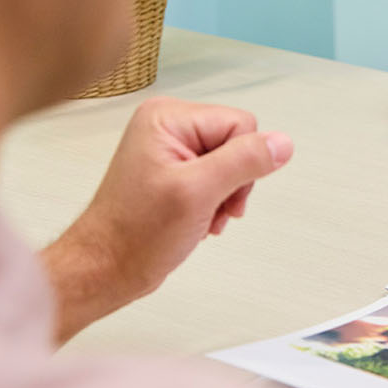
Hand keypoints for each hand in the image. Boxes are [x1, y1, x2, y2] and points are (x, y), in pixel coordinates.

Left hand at [39, 97, 292, 342]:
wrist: (105, 270)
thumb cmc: (135, 235)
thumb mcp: (198, 193)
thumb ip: (244, 162)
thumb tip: (282, 143)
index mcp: (168, 117)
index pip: (240, 124)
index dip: (240, 164)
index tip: (218, 195)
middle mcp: (168, 124)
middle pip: (237, 142)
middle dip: (233, 182)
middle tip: (209, 209)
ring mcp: (171, 147)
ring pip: (231, 162)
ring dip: (225, 195)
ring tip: (201, 217)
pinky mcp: (174, 169)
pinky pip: (217, 175)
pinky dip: (215, 201)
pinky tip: (198, 219)